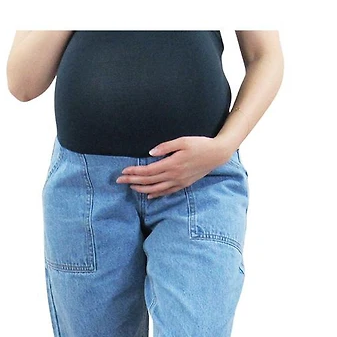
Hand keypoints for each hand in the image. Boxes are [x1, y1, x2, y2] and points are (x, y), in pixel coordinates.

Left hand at [115, 136, 234, 197]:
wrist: (217, 154)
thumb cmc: (200, 144)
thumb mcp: (182, 141)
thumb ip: (165, 147)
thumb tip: (150, 153)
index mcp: (172, 164)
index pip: (148, 171)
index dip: (134, 172)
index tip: (123, 171)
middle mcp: (174, 176)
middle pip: (149, 181)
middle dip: (132, 181)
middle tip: (119, 181)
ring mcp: (179, 182)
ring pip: (156, 189)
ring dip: (142, 189)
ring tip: (131, 187)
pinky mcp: (183, 184)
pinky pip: (167, 192)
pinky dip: (156, 194)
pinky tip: (149, 195)